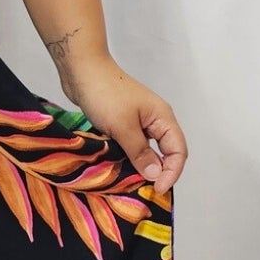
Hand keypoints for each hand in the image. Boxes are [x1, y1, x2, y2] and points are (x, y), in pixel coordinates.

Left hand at [58, 55, 185, 193]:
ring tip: (132, 183)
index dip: (171, 173)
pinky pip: (131, 145)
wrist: (81, 69)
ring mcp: (138, 121)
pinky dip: (128, 158)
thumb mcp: (123, 126)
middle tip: (145, 190)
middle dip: (159, 172)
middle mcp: (154, 120)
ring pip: (147, 150)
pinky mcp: (122, 123)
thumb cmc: (104, 93)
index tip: (156, 189)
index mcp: (162, 118)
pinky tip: (118, 168)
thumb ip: (140, 152)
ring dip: (142, 166)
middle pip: (166, 152)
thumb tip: (155, 174)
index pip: (178, 151)